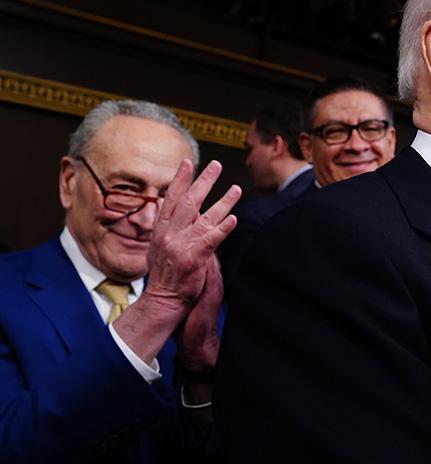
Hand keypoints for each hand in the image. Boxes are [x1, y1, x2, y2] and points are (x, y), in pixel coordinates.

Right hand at [114, 160, 239, 363]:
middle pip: (189, 201)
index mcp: (161, 230)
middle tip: (216, 165)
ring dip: (223, 201)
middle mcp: (170, 234)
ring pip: (205, 217)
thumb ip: (170, 229)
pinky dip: (223, 228)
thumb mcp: (160, 248)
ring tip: (237, 189)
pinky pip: (211, 239)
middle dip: (204, 181)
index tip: (187, 162)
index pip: (171, 199)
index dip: (180, 180)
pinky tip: (233, 219)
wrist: (163, 300)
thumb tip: (177, 211)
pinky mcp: (194, 258)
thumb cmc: (165, 275)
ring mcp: (181, 245)